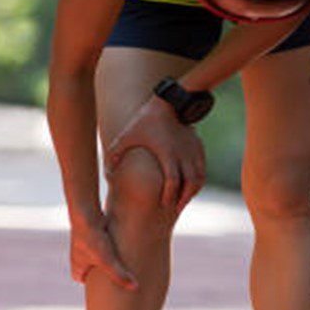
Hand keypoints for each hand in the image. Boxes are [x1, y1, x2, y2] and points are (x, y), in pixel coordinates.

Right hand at [70, 216, 137, 290]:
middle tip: (114, 275)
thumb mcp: (108, 261)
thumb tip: (135, 288)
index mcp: (77, 267)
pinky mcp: (93, 233)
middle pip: (90, 269)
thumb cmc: (92, 239)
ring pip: (97, 255)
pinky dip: (110, 245)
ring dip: (106, 257)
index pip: (82, 280)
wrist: (85, 212)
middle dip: (101, 272)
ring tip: (121, 260)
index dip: (92, 284)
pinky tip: (122, 244)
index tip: (104, 286)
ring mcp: (85, 243)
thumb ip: (120, 275)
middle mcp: (79, 256)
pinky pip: (102, 243)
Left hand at [104, 96, 206, 211]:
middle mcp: (184, 155)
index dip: (169, 196)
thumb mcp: (127, 135)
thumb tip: (107, 174)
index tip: (164, 204)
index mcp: (167, 154)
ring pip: (199, 178)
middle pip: (190, 184)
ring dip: (193, 191)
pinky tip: (190, 184)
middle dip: (183, 199)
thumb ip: (115, 154)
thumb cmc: (146, 120)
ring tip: (184, 199)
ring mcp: (193, 151)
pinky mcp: (199, 146)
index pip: (173, 182)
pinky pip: (202, 168)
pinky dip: (198, 179)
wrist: (170, 101)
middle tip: (175, 209)